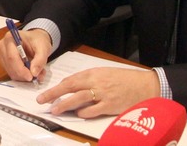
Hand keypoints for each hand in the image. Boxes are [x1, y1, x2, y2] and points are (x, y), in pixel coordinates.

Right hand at [0, 28, 52, 82]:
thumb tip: (34, 73)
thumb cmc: (38, 40)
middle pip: (10, 65)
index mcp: (10, 38)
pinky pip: (11, 73)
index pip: (12, 57)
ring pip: (10, 72)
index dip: (20, 69)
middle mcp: (3, 46)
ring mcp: (2, 55)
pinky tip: (29, 71)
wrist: (36, 39)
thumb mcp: (43, 48)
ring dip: (23, 76)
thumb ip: (40, 60)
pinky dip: (21, 76)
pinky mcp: (4, 62)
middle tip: (35, 77)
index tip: (30, 77)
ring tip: (36, 72)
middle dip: (23, 75)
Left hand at [36, 67, 159, 118]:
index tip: (47, 92)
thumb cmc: (125, 79)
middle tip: (42, 100)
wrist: (145, 85)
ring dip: (65, 104)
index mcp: (94, 73)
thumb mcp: (106, 74)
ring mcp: (103, 94)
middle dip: (54, 94)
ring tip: (54, 109)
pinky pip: (94, 110)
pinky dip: (84, 112)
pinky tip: (78, 114)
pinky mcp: (110, 105)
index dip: (57, 87)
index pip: (71, 80)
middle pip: (70, 87)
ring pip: (79, 99)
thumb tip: (73, 87)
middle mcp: (96, 82)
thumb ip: (90, 80)